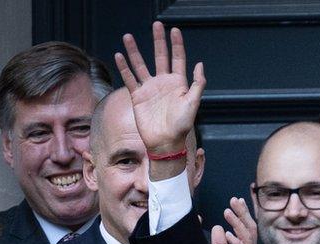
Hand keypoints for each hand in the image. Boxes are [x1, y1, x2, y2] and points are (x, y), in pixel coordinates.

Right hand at [115, 21, 204, 154]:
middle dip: (158, 40)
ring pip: (141, 65)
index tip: (174, 30)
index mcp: (178, 83)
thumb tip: (200, 64)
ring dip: (134, 51)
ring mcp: (150, 88)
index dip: (177, 44)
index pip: (178, 58)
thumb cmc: (181, 126)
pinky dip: (124, 67)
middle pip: (160, 56)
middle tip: (156, 24)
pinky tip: (119, 55)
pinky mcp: (137, 96)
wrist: (165, 143)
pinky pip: (129, 79)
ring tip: (128, 36)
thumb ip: (197, 84)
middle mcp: (163, 83)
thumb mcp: (193, 104)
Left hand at [212, 197, 257, 243]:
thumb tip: (218, 227)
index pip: (246, 227)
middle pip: (249, 227)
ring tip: (227, 212)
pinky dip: (236, 242)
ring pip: (248, 236)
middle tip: (234, 200)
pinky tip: (228, 235)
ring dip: (237, 223)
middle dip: (243, 213)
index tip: (235, 201)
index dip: (242, 214)